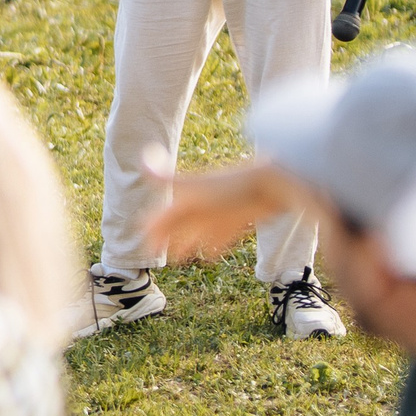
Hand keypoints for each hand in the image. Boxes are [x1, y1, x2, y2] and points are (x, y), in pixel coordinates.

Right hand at [145, 159, 304, 264]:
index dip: (154, 229)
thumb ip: (166, 178)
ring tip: (182, 258)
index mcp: (189, 196)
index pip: (165, 215)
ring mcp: (221, 212)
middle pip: (180, 224)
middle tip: (157, 253)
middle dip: (168, 237)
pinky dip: (215, 246)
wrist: (273, 184)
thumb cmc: (232, 185)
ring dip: (189, 243)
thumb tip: (142, 157)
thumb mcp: (194, 186)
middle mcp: (203, 204)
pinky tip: (213, 257)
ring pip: (200, 231)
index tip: (148, 245)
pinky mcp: (239, 220)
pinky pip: (223, 236)